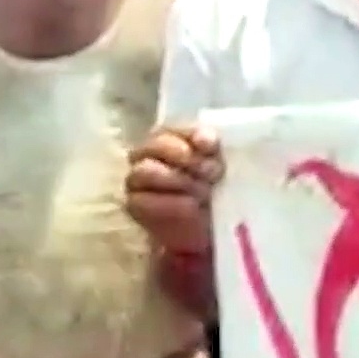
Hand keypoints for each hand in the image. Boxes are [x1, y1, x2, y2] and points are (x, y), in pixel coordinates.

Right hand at [126, 126, 222, 253]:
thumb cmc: (217, 192)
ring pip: (144, 170)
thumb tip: (207, 142)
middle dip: (183, 156)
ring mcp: (137, 179)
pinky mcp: (134, 205)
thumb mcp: (224, 167)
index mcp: (172, 137)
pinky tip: (191, 207)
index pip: (173, 126)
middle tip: (210, 172)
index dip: (192, 133)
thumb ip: (215, 151)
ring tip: (203, 193)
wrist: (208, 231)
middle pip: (154, 144)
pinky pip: (141, 200)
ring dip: (176, 180)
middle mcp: (149, 153)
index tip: (211, 146)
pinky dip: (169, 203)